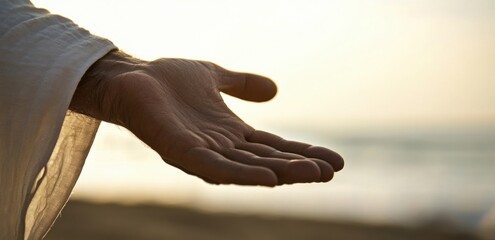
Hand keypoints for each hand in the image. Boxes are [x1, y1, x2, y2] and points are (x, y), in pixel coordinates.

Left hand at [70, 51, 343, 185]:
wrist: (129, 77)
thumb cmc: (167, 80)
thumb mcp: (214, 76)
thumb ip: (242, 83)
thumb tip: (274, 90)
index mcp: (231, 134)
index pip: (274, 147)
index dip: (303, 153)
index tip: (334, 159)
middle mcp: (222, 148)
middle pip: (268, 162)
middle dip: (300, 167)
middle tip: (332, 171)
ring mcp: (202, 152)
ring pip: (249, 168)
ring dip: (282, 173)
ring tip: (314, 174)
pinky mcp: (181, 152)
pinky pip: (215, 169)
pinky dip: (242, 176)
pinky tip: (269, 180)